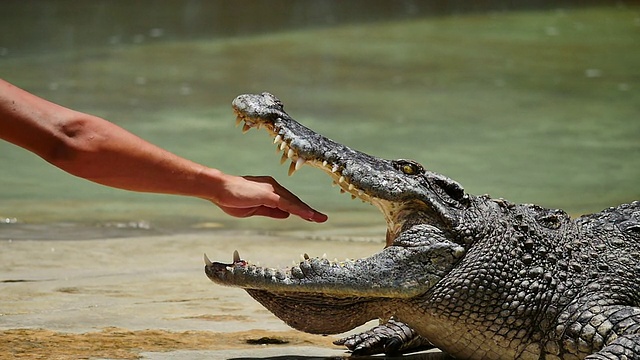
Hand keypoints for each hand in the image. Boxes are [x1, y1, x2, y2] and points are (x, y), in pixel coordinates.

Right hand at [211, 174, 327, 221]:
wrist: (219, 189)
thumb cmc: (232, 198)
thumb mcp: (255, 209)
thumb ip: (271, 211)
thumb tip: (287, 214)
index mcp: (270, 190)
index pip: (289, 202)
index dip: (301, 209)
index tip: (312, 216)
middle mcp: (274, 187)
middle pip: (294, 201)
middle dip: (308, 211)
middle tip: (322, 218)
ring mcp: (271, 190)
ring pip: (293, 202)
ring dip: (307, 211)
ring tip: (320, 218)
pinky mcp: (268, 194)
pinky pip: (287, 204)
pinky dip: (299, 210)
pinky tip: (308, 215)